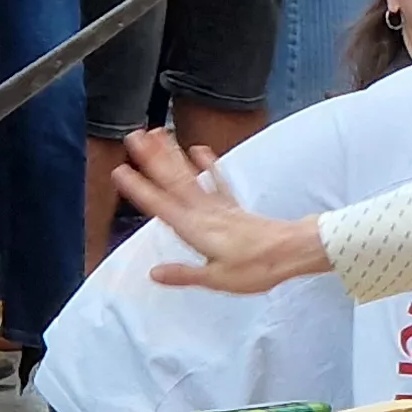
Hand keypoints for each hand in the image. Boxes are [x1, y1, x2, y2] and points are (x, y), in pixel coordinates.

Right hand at [119, 129, 332, 291]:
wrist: (291, 252)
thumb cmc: (256, 268)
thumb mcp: (216, 279)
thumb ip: (183, 274)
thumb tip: (153, 273)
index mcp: (195, 230)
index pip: (160, 206)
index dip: (139, 189)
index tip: (120, 170)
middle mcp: (204, 213)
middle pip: (173, 182)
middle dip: (152, 159)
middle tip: (134, 135)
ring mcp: (219, 207)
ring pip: (189, 176)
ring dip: (173, 154)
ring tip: (158, 132)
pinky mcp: (233, 207)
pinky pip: (218, 181)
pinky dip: (208, 164)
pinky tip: (198, 149)